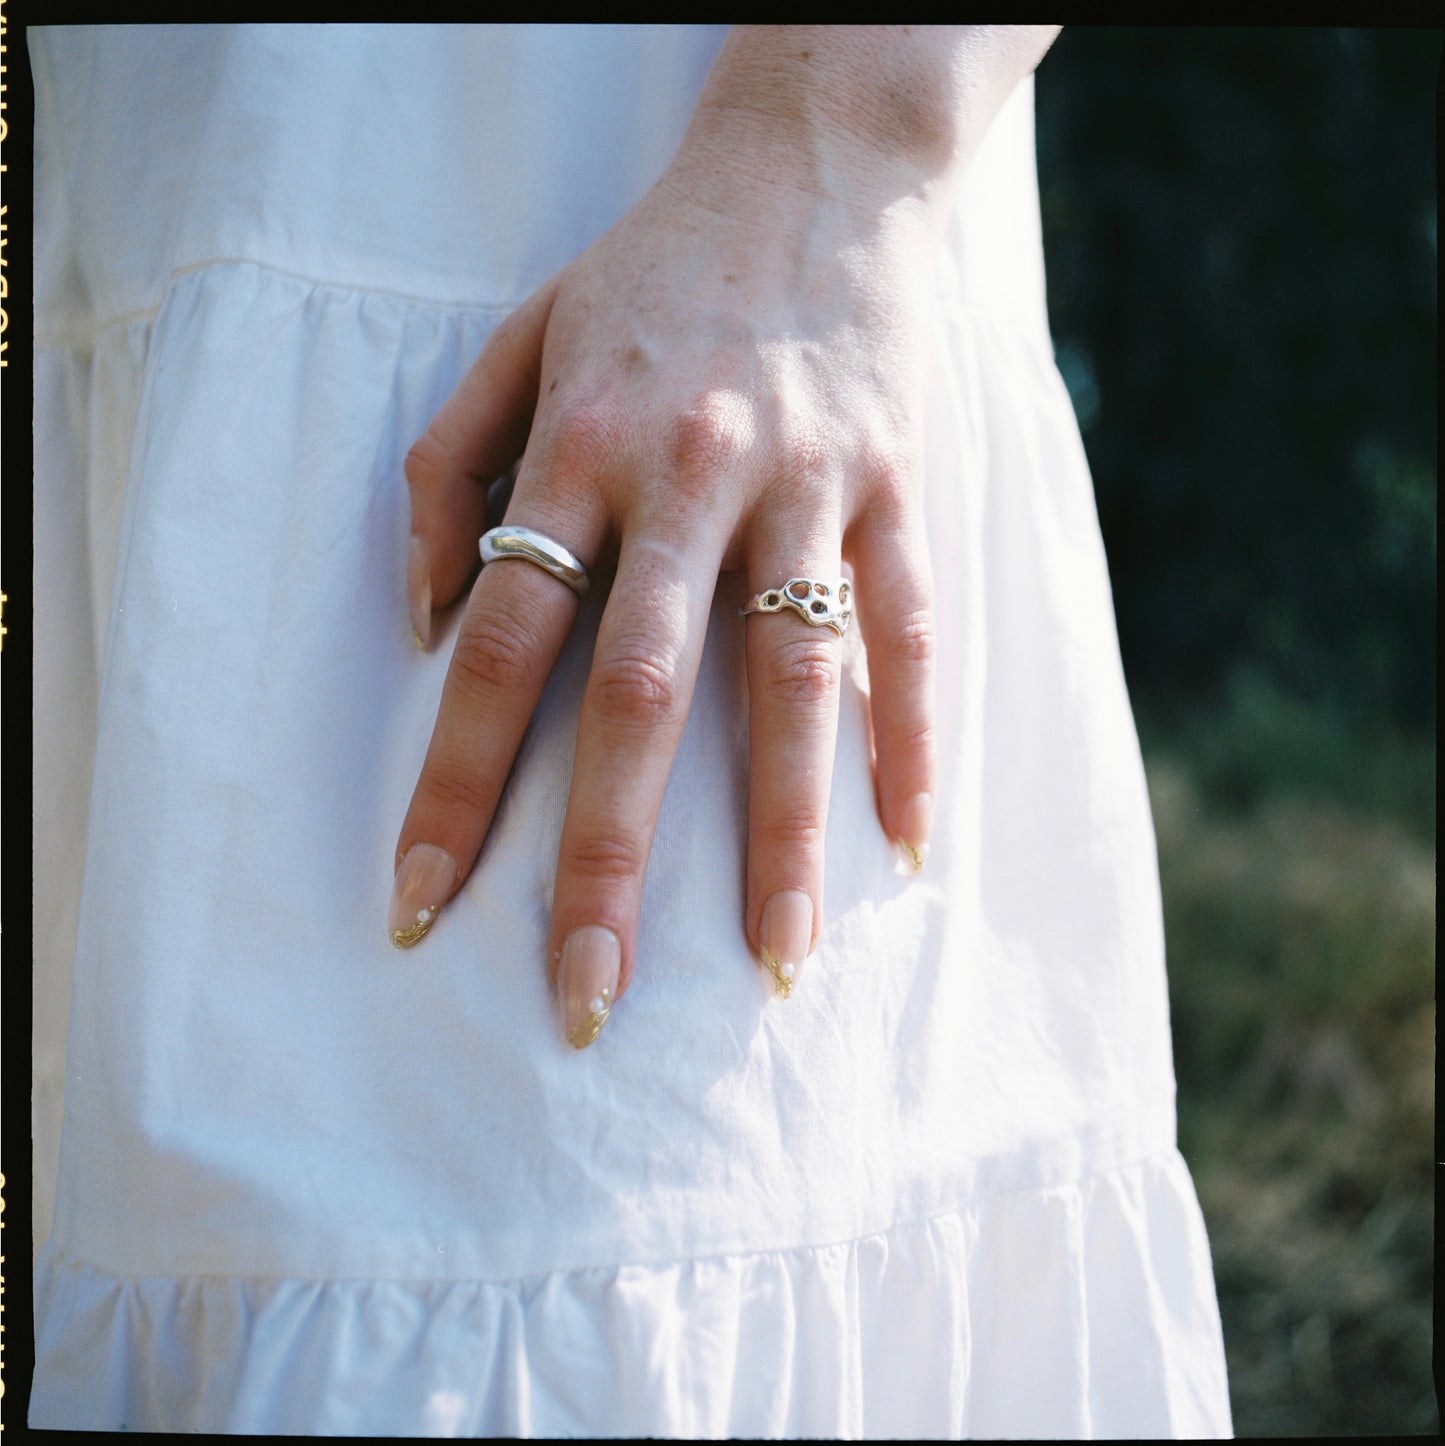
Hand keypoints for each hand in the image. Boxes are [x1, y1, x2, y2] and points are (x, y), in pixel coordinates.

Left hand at [388, 26, 1056, 1044]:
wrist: (814, 165)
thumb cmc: (649, 271)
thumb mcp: (515, 339)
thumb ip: (447, 473)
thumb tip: (420, 623)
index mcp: (582, 448)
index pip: (500, 644)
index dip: (458, 781)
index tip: (425, 903)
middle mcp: (692, 478)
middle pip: (640, 693)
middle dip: (608, 857)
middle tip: (586, 996)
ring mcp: (808, 485)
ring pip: (791, 681)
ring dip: (780, 834)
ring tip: (772, 963)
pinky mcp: (899, 485)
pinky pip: (912, 627)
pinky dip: (910, 737)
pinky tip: (909, 844)